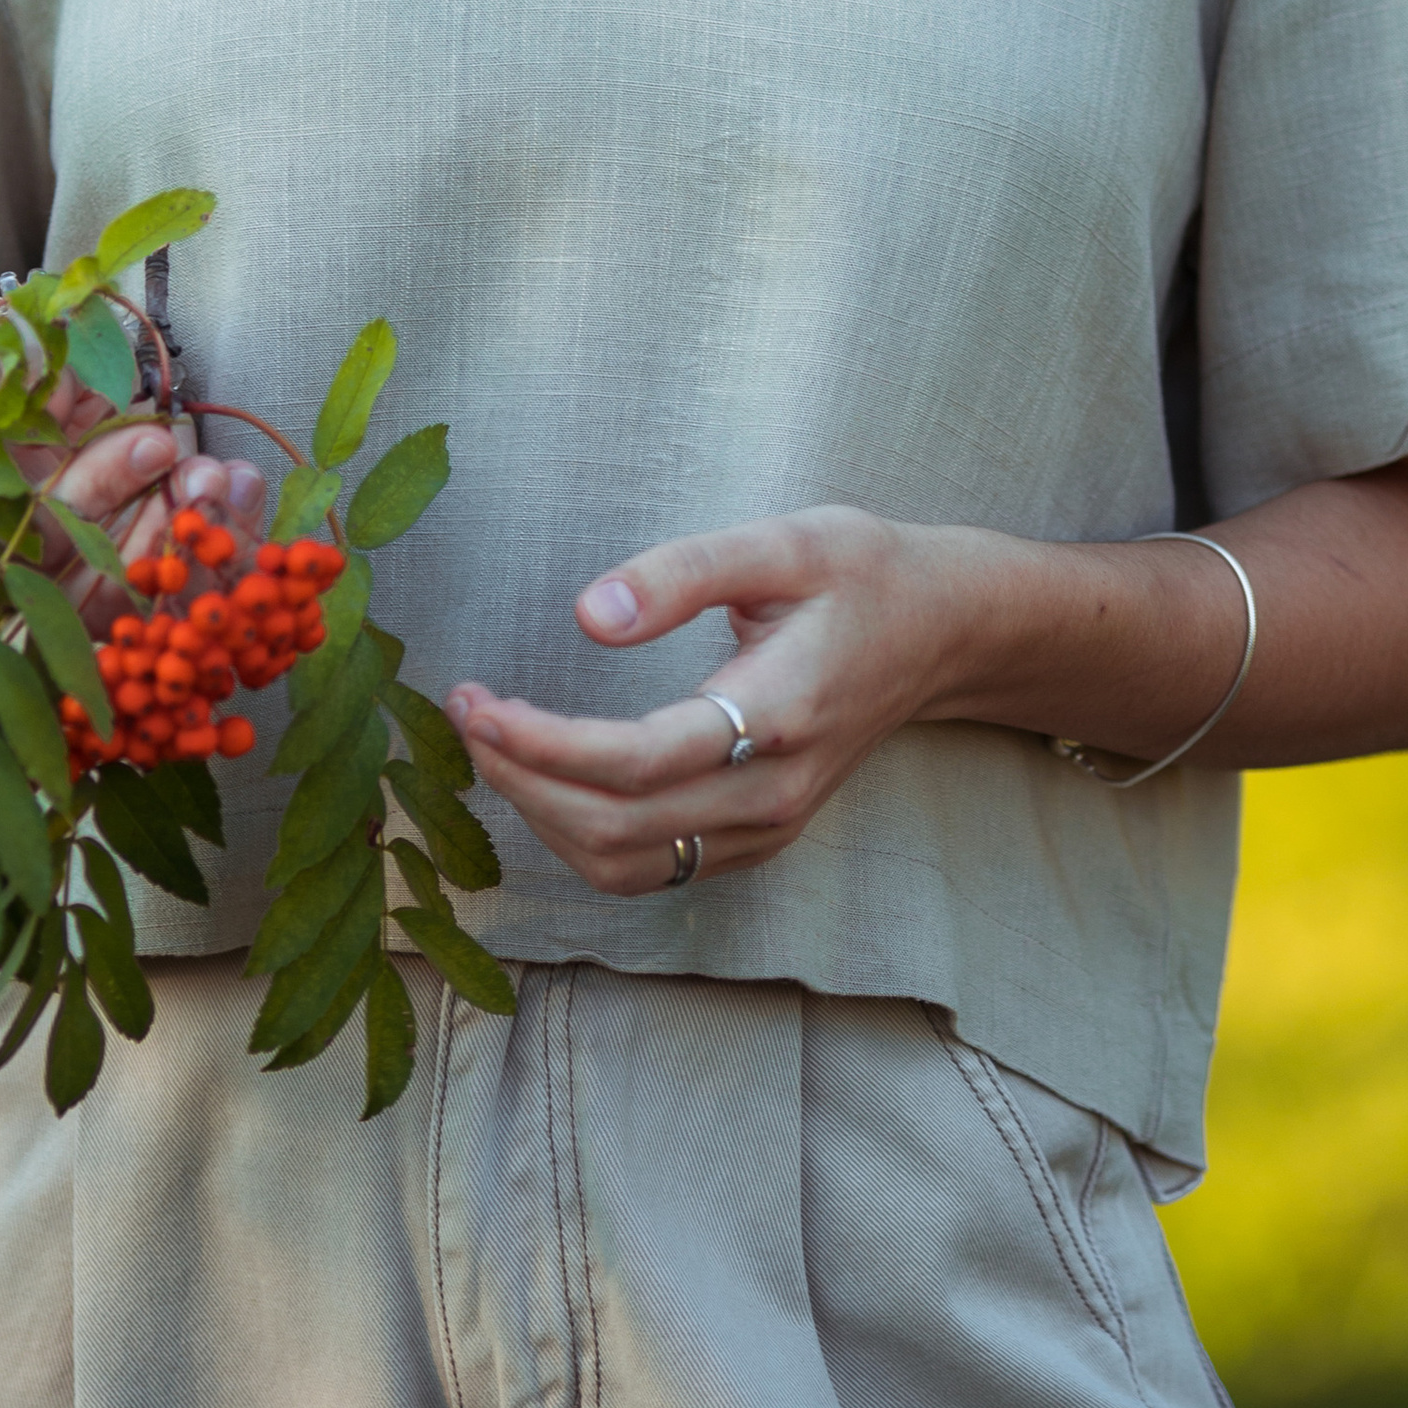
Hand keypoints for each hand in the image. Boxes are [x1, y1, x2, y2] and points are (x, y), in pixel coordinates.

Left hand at [447, 506, 1009, 896]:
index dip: (544, 744)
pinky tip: (546, 777)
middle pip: (620, 827)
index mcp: (781, 711)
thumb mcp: (784, 540)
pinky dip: (583, 836)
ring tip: (492, 744)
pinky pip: (654, 868)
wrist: (942, 632)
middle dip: (523, 779)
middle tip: (465, 715)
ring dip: (544, 816)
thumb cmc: (862, 574)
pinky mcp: (758, 838)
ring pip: (630, 864)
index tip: (476, 702)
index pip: (639, 762)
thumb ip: (684, 571)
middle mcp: (774, 790)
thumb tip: (590, 614)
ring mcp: (768, 826)